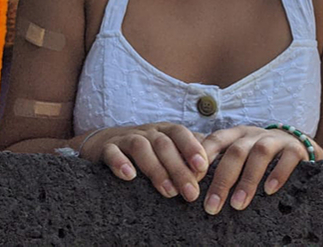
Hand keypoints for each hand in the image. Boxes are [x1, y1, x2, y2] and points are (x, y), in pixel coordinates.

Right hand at [81, 123, 207, 201]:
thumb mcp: (169, 147)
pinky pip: (112, 153)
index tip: (204, 167)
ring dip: (156, 168)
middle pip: (164, 144)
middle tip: (191, 192)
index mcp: (165, 130)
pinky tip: (129, 177)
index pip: (180, 133)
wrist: (105, 143)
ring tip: (168, 191)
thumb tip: (217, 162)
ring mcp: (126, 138)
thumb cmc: (147, 149)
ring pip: (141, 147)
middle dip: (179, 168)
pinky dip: (120, 163)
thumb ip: (190, 152)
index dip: (192, 147)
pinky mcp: (107, 148)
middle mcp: (147, 132)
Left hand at [200, 125, 317, 214]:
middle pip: (235, 151)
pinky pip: (288, 158)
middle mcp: (254, 134)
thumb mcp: (239, 154)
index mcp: (236, 135)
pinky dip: (278, 174)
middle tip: (211, 206)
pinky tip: (269, 191)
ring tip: (238, 204)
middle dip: (222, 179)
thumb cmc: (259, 156)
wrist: (297, 145)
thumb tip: (191, 185)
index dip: (202, 159)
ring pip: (259, 153)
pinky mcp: (296, 149)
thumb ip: (221, 164)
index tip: (191, 182)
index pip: (215, 140)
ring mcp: (275, 140)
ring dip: (247, 179)